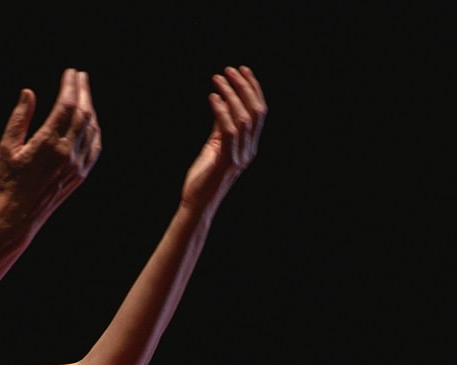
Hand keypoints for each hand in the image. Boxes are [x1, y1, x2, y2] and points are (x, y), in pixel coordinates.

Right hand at [0, 68, 102, 234]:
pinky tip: (91, 121)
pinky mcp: (80, 176)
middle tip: (81, 76)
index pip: (66, 106)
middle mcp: (67, 153)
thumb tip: (29, 93)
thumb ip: (19, 118)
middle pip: (83, 114)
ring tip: (84, 94)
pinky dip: (95, 130)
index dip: (70, 86)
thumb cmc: (7, 180)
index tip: (70, 73)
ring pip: (91, 129)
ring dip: (90, 108)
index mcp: (48, 143)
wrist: (19, 216)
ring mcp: (77, 166)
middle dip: (83, 91)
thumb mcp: (6, 146)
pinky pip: (94, 148)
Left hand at [181, 66, 266, 212]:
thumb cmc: (204, 176)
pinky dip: (221, 111)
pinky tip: (213, 98)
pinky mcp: (225, 161)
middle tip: (229, 70)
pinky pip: (228, 131)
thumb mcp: (216, 146)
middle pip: (255, 112)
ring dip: (231, 94)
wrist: (197, 203)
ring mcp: (239, 157)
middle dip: (244, 87)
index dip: (253, 89)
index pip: (259, 112)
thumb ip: (222, 126)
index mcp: (250, 146)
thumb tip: (222, 101)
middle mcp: (249, 150)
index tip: (243, 70)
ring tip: (218, 78)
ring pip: (243, 119)